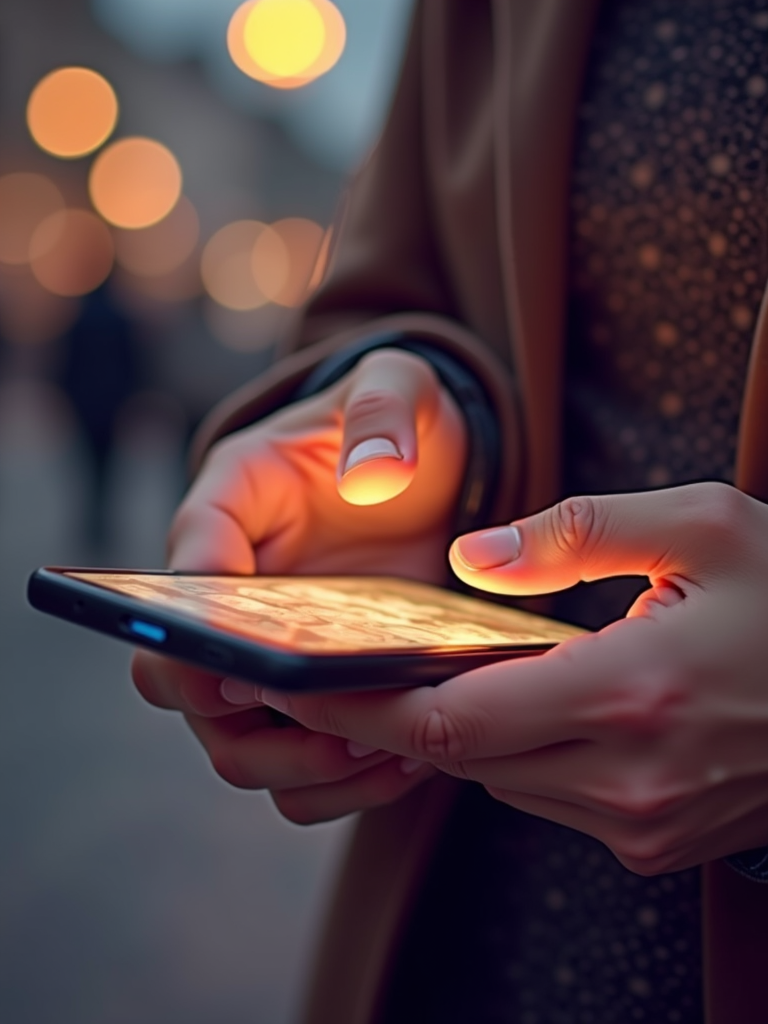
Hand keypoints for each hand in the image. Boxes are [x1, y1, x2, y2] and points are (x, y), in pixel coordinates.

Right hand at [132, 349, 463, 820]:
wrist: (432, 472)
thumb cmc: (398, 426)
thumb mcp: (399, 387)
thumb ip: (384, 409)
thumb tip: (372, 475)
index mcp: (229, 507)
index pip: (181, 573)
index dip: (197, 627)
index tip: (248, 662)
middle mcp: (228, 592)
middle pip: (173, 684)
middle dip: (230, 718)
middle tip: (327, 721)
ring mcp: (263, 651)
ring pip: (232, 747)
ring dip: (293, 765)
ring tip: (382, 750)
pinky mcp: (306, 693)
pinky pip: (295, 768)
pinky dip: (334, 783)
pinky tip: (403, 759)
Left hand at [251, 482, 767, 870]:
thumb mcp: (700, 526)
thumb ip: (574, 534)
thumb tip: (465, 561)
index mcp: (629, 694)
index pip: (450, 722)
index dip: (365, 705)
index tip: (301, 681)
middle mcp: (627, 778)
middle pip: (460, 757)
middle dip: (399, 713)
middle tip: (351, 665)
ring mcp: (641, 824)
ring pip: (499, 779)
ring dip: (465, 729)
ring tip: (453, 668)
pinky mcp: (652, 842)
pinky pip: (546, 796)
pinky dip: (517, 752)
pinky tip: (532, 702)